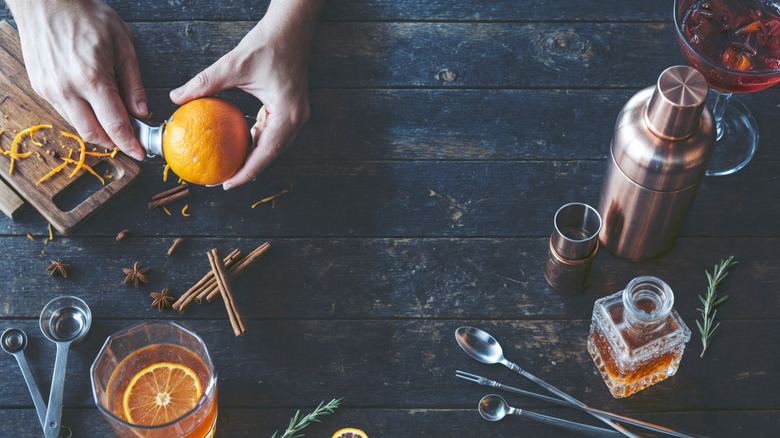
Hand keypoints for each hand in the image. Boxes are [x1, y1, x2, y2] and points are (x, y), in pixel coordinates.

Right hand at [7, 0, 146, 159]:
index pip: (115, 124)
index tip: (141, 154)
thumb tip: (142, 111)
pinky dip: (82, 116)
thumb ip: (133, 82)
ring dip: (98, 131)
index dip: (130, 144)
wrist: (45, 0)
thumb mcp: (122, 44)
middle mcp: (67, 89)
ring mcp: (50, 89)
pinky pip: (64, 112)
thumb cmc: (86, 15)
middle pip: (93, 133)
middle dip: (114, 143)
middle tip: (129, 141)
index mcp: (91, 79)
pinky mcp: (40, 86)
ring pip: (77, 126)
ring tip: (114, 123)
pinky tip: (94, 107)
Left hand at [169, 0, 322, 189]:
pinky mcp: (289, 110)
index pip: (266, 154)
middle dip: (247, 170)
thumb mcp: (233, 65)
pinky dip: (256, 141)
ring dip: (252, 157)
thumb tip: (175, 97)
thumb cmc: (268, 44)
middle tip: (221, 179)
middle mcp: (296, 120)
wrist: (291, 29)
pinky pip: (272, 133)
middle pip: (271, 155)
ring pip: (272, 146)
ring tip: (228, 167)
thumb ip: (205, 83)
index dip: (246, 173)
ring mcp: (295, 116)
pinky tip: (237, 144)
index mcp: (287, 114)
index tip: (226, 184)